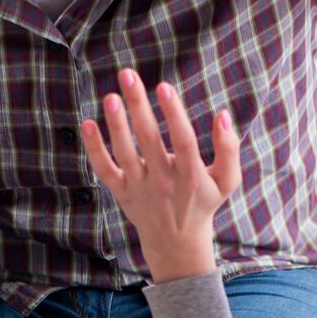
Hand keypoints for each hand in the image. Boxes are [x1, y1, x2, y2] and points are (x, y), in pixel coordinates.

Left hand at [81, 69, 240, 282]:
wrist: (177, 242)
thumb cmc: (203, 201)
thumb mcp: (226, 180)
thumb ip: (229, 148)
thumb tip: (223, 114)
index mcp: (192, 176)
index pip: (183, 140)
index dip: (173, 113)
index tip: (164, 86)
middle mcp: (164, 182)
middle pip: (149, 139)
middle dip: (138, 105)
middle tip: (128, 75)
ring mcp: (140, 188)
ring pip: (125, 153)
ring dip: (116, 124)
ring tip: (110, 97)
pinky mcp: (122, 193)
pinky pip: (105, 170)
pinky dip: (94, 149)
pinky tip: (88, 124)